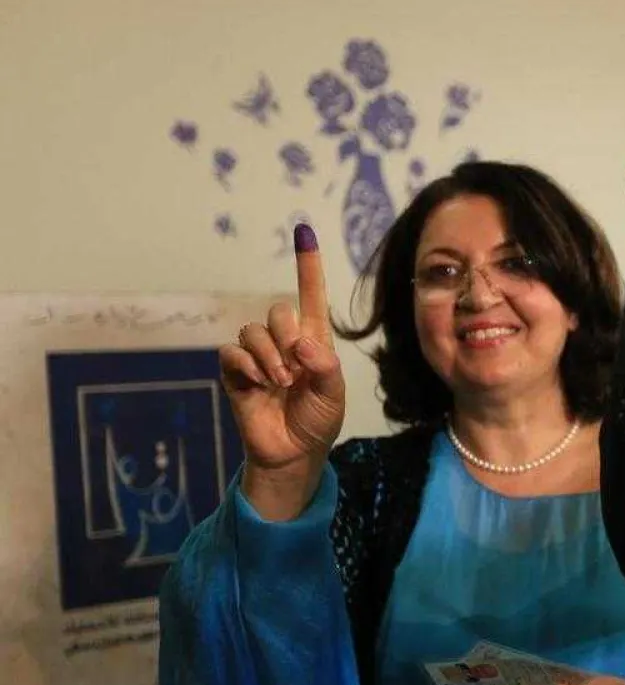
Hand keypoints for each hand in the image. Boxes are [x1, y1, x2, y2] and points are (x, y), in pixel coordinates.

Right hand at [219, 224, 345, 517]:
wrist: (293, 454)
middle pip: (276, 310)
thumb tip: (301, 343)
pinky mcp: (235, 374)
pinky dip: (246, 364)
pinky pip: (231, 352)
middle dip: (286, 334)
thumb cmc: (317, 421)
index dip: (307, 265)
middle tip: (296, 369)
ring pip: (252, 331)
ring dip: (268, 355)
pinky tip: (258, 382)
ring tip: (281, 382)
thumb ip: (324, 365)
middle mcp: (284, 344)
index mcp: (313, 341)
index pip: (310, 296)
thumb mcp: (333, 395)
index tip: (303, 230)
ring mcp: (258, 358)